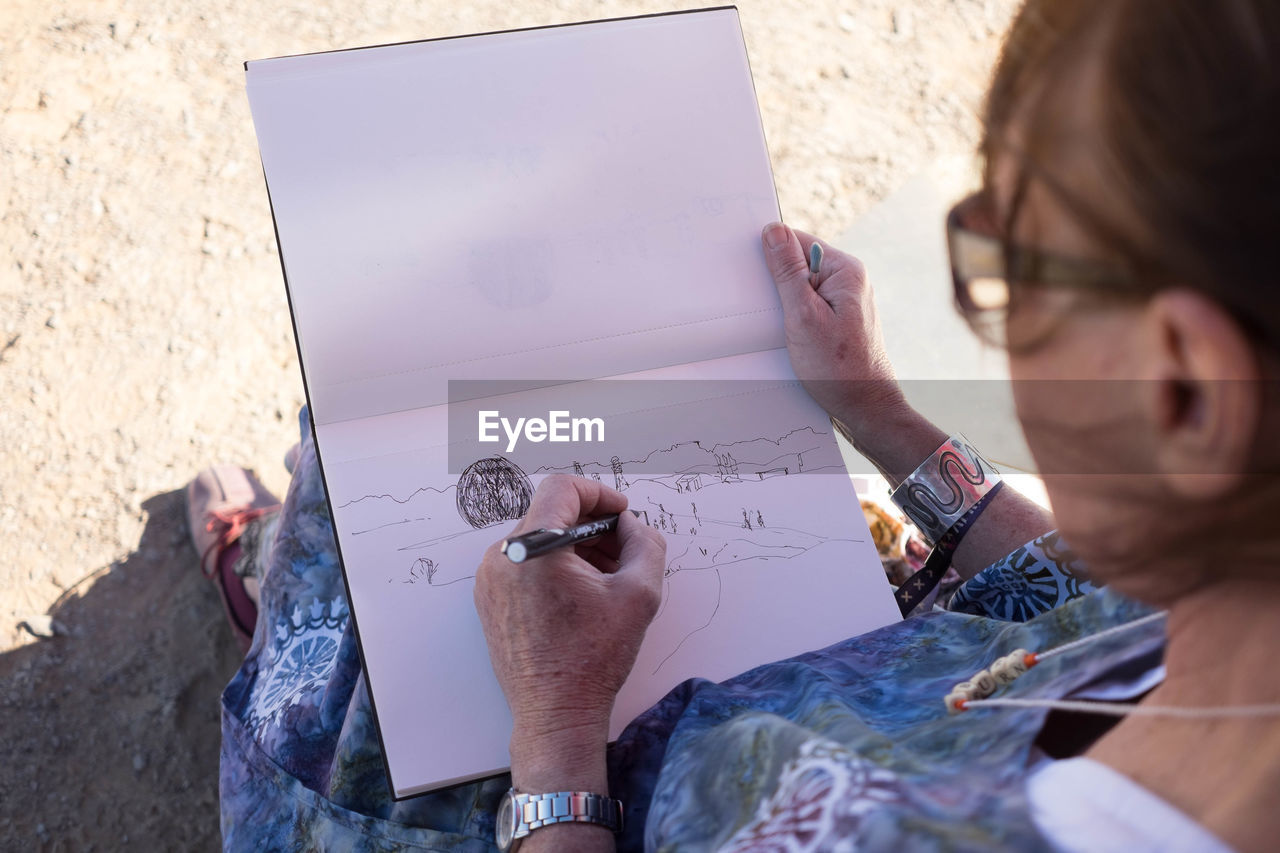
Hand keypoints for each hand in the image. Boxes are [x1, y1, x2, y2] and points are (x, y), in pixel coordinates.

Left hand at [474, 474, 665, 788]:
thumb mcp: (640, 594)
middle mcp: (502, 557)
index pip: (562, 488)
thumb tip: (630, 524)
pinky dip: (554, 565)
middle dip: (592, 525)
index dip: (599, 493)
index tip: (621, 514)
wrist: (555, 713)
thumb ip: (644, 543)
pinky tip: (582, 594)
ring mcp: (490, 579)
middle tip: (623, 550)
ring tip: (606, 578)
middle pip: (551, 513)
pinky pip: (524, 562)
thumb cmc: (593, 659)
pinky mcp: (490, 598)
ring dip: (575, 547)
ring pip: (538, 538)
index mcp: (532, 549)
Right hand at [761, 222, 907, 435]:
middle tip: (767, 309)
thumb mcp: (803, 315)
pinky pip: (808, 308)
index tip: (752, 275)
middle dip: (776, 283)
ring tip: (782, 328)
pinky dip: (793, 319)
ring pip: (800, 290)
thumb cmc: (838, 367)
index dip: (770, 255)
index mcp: (845, 270)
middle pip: (798, 265)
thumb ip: (787, 272)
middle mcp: (848, 281)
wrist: (865, 408)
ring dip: (783, 305)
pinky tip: (789, 337)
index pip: (796, 241)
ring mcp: (845, 302)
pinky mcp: (839, 321)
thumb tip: (773, 231)